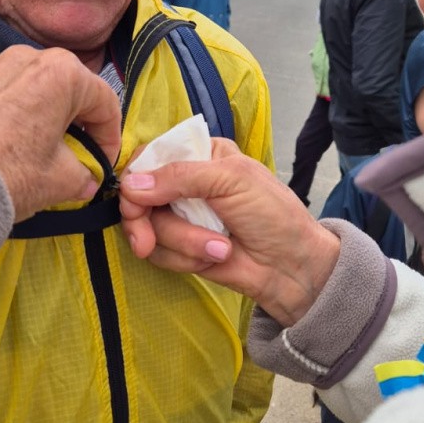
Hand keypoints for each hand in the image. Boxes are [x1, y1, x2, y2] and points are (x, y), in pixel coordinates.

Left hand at [0, 46, 120, 220]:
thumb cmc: (10, 173)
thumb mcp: (62, 181)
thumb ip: (85, 174)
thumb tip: (86, 178)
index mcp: (64, 73)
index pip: (105, 102)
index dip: (110, 137)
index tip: (104, 163)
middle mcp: (30, 57)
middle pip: (69, 89)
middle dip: (77, 123)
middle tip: (75, 156)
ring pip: (34, 88)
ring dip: (45, 116)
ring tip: (38, 151)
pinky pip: (3, 93)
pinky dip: (14, 114)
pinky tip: (6, 144)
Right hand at [119, 139, 340, 326]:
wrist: (293, 268)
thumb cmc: (273, 214)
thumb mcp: (232, 180)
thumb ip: (180, 177)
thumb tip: (130, 185)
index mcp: (201, 154)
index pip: (150, 157)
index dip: (137, 182)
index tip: (136, 204)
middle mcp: (187, 183)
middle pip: (139, 197)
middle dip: (147, 223)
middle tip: (146, 244)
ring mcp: (183, 217)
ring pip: (148, 228)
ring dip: (181, 243)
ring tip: (219, 248)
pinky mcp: (183, 248)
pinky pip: (159, 253)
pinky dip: (183, 259)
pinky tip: (213, 258)